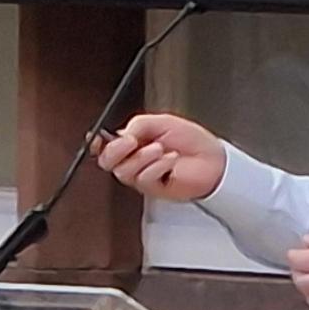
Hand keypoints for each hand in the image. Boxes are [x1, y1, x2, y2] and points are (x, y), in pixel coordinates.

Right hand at [95, 113, 225, 202]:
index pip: (107, 144)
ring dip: (141, 157)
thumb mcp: (162, 122)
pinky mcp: (153, 188)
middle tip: (131, 141)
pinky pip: (143, 179)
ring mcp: (143, 175)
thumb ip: (138, 125)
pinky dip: (156, 167)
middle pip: (108, 161)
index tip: (96, 138)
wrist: (212, 160)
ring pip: (123, 171)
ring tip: (160, 148)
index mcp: (134, 141)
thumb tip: (121, 133)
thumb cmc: (192, 140)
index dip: (97, 143)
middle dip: (115, 150)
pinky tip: (169, 160)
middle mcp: (135, 159)